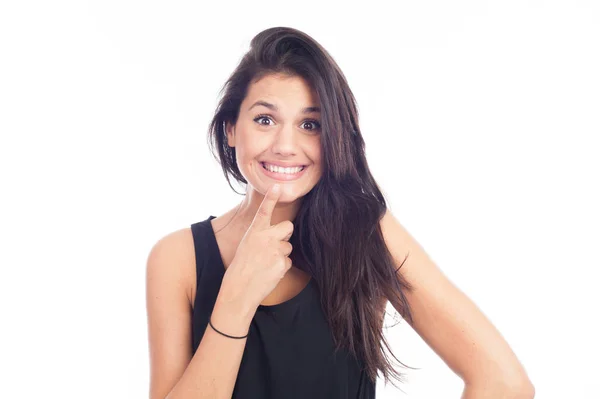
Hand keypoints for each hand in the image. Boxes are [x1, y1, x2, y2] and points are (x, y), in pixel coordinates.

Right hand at [219, 184, 293, 312]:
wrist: (239, 290)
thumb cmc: (240, 269)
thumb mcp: (246, 246)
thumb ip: (261, 238)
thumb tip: (276, 237)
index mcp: (254, 232)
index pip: (264, 211)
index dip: (271, 198)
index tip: (277, 186)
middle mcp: (266, 238)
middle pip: (288, 226)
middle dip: (285, 233)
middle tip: (275, 244)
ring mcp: (276, 250)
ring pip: (288, 247)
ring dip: (280, 254)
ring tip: (266, 264)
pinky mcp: (283, 263)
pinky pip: (288, 262)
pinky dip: (281, 267)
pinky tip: (269, 273)